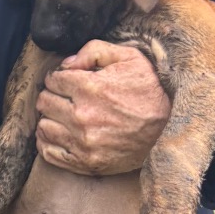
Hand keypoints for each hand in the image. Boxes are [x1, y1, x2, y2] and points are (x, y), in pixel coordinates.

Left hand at [35, 39, 170, 174]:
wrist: (170, 127)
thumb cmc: (150, 89)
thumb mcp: (129, 57)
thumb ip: (94, 51)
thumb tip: (66, 63)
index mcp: (90, 88)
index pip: (52, 80)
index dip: (57, 77)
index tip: (65, 81)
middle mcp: (82, 116)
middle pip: (44, 103)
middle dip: (52, 96)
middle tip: (63, 97)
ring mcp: (82, 142)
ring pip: (44, 128)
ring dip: (49, 119)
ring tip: (61, 116)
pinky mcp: (86, 162)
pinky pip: (49, 154)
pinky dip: (48, 143)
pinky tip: (58, 134)